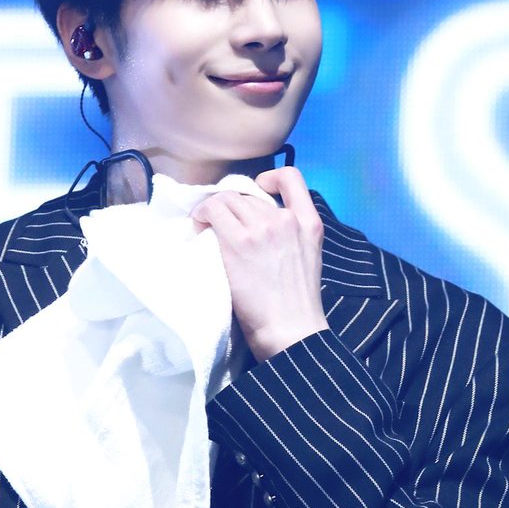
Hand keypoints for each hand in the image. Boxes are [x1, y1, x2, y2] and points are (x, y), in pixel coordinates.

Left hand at [192, 167, 328, 362]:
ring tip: (206, 228)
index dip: (271, 177)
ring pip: (228, 199)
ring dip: (214, 210)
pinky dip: (202, 215)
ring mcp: (263, 229)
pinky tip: (199, 227)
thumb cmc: (296, 306)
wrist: (291, 330)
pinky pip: (213, 211)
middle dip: (232, 205)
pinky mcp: (239, 242)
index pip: (292, 178)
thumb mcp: (308, 258)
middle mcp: (286, 220)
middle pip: (249, 194)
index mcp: (310, 223)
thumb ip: (291, 236)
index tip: (259, 188)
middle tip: (219, 223)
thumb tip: (257, 225)